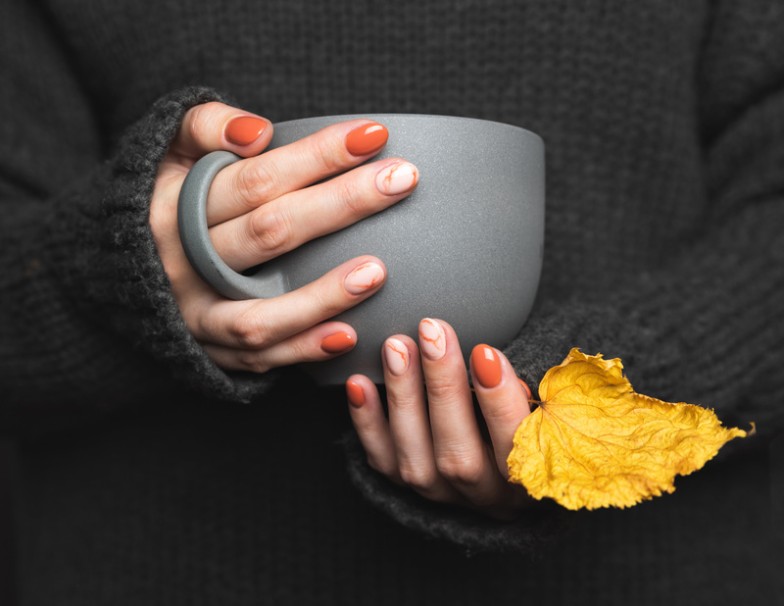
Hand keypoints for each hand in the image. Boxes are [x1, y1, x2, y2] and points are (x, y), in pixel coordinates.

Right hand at [149, 102, 417, 372]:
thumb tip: (258, 131)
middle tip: (402, 180)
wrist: (118, 272)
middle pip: (272, 233)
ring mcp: (198, 313)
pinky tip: (349, 335)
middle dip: (342, 204)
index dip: (317, 156)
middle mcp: (185, 263)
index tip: (374, 137)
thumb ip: (205, 127)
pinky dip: (304, 349)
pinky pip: (261, 357)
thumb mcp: (167, 153)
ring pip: (263, 312)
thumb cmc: (164, 201)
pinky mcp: (211, 350)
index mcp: (178, 206)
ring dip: (324, 294)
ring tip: (378, 271)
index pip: (258, 179)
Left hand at [346, 318, 532, 519]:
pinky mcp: (406, 490)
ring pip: (417, 460)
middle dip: (443, 388)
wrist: (499, 464)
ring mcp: (442, 497)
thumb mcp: (545, 407)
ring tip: (396, 345)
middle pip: (459, 455)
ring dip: (404, 398)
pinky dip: (367, 422)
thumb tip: (498, 359)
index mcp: (531, 478)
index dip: (500, 402)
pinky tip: (359, 383)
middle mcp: (485, 496)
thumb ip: (530, 390)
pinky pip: (382, 461)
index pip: (517, 447)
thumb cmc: (528, 418)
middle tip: (432, 331)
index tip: (485, 351)